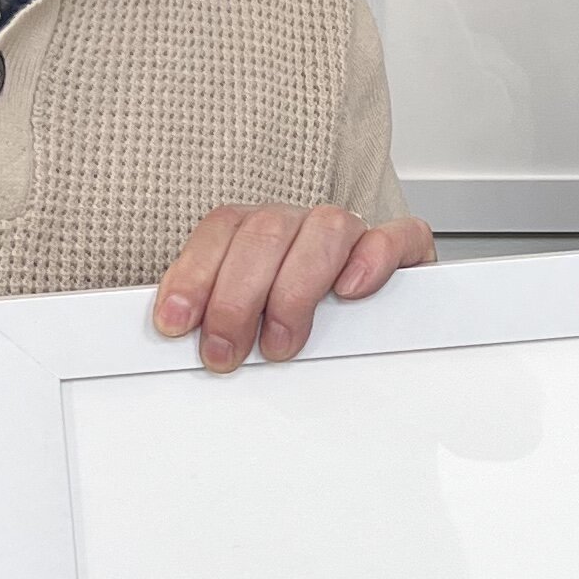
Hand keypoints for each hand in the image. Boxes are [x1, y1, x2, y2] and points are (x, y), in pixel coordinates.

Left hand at [151, 204, 435, 369]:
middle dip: (236, 298)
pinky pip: (396, 235)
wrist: (376, 324)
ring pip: (326, 227)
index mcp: (258, 233)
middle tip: (225, 351)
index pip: (222, 229)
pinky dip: (373, 259)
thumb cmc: (298, 325)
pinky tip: (350, 291)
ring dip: (295, 289)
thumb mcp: (245, 325)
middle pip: (265, 231)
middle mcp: (301, 227)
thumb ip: (214, 321)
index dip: (195, 274)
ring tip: (280, 341)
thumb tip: (180, 339)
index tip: (176, 323)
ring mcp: (351, 235)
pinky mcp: (402, 252)